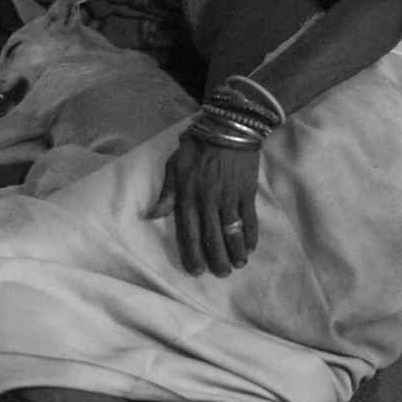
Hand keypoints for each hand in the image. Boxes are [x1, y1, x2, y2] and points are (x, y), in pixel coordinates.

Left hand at [147, 135, 259, 275]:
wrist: (227, 128)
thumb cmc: (196, 147)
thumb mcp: (174, 166)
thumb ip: (166, 193)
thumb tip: (151, 215)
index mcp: (187, 196)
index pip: (188, 231)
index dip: (192, 253)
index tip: (196, 270)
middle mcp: (208, 200)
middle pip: (212, 236)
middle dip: (216, 258)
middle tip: (220, 273)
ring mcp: (229, 197)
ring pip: (232, 231)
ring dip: (235, 251)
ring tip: (237, 265)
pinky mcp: (246, 192)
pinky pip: (249, 219)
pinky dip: (250, 235)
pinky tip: (249, 247)